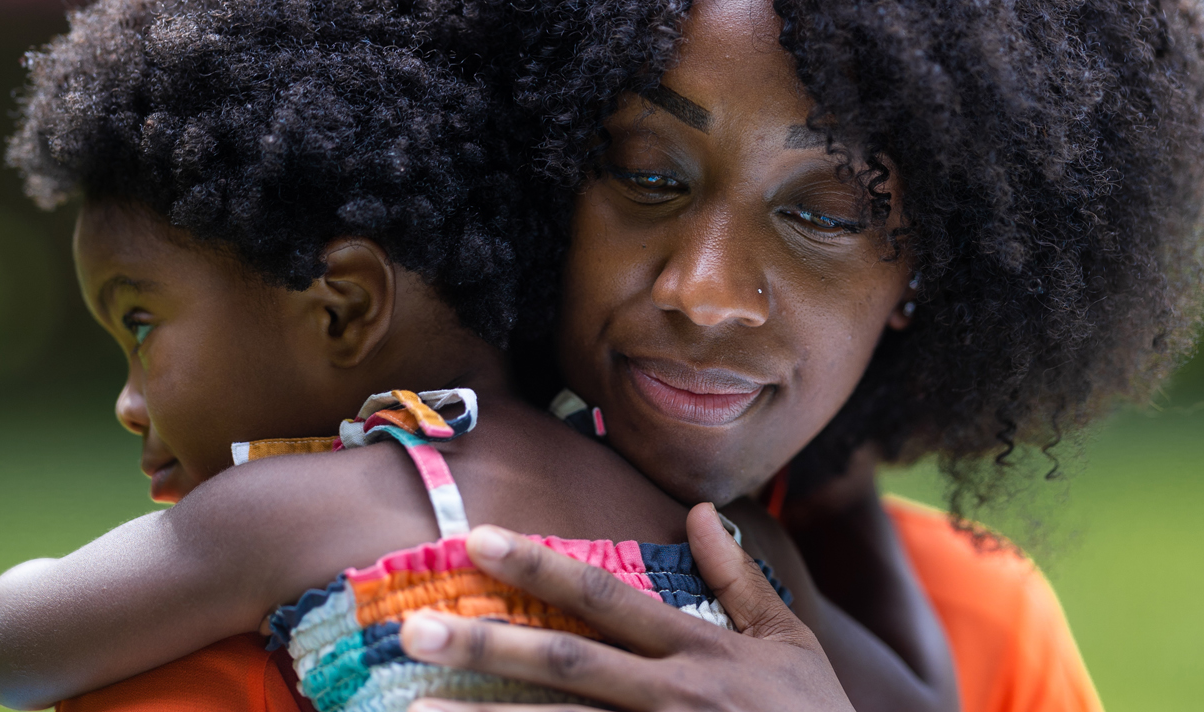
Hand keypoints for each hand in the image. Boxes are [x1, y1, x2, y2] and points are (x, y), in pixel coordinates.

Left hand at [398, 502, 854, 711]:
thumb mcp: (790, 642)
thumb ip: (739, 579)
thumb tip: (699, 511)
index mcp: (698, 653)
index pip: (605, 597)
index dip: (539, 566)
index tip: (477, 538)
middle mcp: (671, 700)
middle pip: (565, 666)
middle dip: (486, 644)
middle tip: (413, 629)